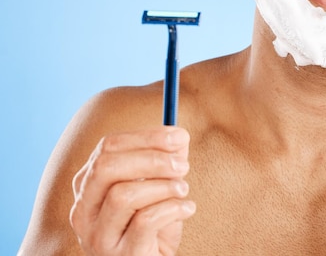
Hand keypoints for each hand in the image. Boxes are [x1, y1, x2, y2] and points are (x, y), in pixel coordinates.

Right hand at [70, 127, 195, 255]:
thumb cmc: (154, 224)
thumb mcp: (158, 185)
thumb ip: (165, 159)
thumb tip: (179, 136)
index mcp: (88, 185)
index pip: (108, 146)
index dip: (147, 137)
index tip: (179, 137)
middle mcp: (83, 211)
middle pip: (106, 167)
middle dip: (152, 159)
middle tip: (183, 165)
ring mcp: (97, 236)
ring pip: (122, 195)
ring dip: (163, 186)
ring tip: (183, 190)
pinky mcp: (120, 255)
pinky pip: (145, 221)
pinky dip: (173, 208)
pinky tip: (186, 209)